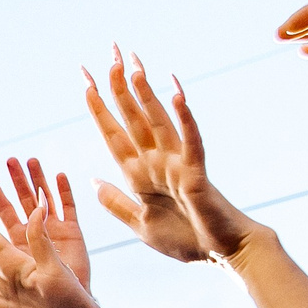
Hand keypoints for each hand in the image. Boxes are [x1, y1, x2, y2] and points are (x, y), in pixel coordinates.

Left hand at [84, 50, 255, 263]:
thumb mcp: (140, 223)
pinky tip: (176, 95)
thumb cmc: (187, 239)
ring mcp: (178, 164)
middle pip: (133, 118)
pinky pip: (190, 141)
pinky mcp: (197, 173)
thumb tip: (93, 180)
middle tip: (110, 53)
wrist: (221, 254)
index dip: (99, 108)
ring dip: (146, 94)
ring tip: (133, 67)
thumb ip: (116, 202)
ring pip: (158, 121)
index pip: (114, 133)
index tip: (85, 81)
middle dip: (119, 88)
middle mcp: (157, 161)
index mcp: (139, 174)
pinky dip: (184, 118)